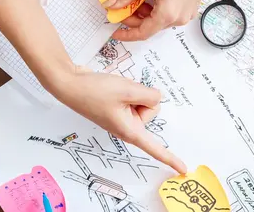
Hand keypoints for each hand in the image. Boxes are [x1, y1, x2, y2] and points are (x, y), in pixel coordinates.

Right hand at [49, 66, 186, 173]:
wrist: (70, 84)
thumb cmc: (93, 92)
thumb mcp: (127, 90)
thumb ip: (149, 95)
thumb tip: (156, 97)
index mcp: (130, 130)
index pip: (154, 148)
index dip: (170, 158)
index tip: (183, 169)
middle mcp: (128, 127)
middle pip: (152, 110)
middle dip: (143, 97)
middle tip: (122, 94)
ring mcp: (123, 117)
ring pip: (145, 101)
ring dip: (134, 91)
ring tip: (116, 90)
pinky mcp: (120, 107)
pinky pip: (135, 97)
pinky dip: (129, 90)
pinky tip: (115, 88)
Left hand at [103, 0, 220, 40]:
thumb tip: (113, 3)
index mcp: (168, 13)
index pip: (142, 33)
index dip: (127, 34)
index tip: (116, 32)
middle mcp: (180, 17)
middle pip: (151, 26)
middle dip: (134, 19)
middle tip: (121, 7)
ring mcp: (187, 12)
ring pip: (160, 19)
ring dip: (146, 12)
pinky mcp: (191, 6)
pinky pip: (170, 13)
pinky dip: (157, 8)